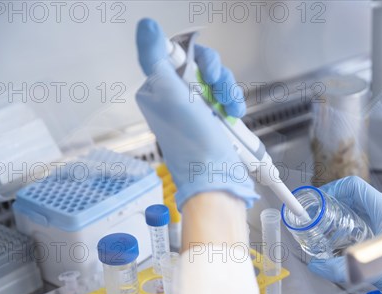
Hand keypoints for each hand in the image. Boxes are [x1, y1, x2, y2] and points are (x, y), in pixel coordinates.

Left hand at [135, 18, 257, 209]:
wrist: (216, 177)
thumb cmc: (192, 145)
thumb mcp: (170, 96)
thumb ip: (156, 58)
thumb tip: (146, 27)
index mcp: (158, 90)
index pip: (176, 54)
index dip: (195, 58)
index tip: (201, 72)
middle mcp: (176, 98)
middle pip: (200, 65)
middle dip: (215, 75)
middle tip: (216, 88)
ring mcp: (197, 109)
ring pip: (217, 80)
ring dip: (228, 90)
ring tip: (229, 107)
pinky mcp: (215, 118)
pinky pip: (227, 96)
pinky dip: (234, 102)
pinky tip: (234, 114)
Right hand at [308, 176, 381, 293]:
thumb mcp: (370, 270)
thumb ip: (339, 268)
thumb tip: (316, 266)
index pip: (354, 187)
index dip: (333, 189)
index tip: (319, 200)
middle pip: (356, 198)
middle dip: (334, 204)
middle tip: (318, 217)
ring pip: (361, 211)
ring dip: (342, 217)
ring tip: (326, 229)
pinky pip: (368, 225)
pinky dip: (352, 229)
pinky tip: (342, 244)